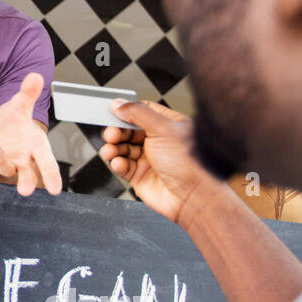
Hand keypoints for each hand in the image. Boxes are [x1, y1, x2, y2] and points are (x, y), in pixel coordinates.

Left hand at [0, 72, 61, 195]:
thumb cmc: (15, 123)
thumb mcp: (21, 106)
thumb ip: (28, 93)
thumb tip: (35, 75)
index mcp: (36, 148)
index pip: (47, 163)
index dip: (52, 176)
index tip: (56, 190)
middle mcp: (22, 159)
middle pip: (26, 174)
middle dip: (26, 182)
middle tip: (25, 190)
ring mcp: (3, 161)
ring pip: (3, 165)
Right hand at [98, 100, 213, 223]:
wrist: (192, 196)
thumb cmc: (189, 164)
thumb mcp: (163, 129)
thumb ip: (138, 113)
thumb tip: (119, 104)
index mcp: (168, 126)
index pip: (141, 112)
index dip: (126, 112)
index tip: (113, 113)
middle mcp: (158, 141)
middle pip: (128, 131)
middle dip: (116, 132)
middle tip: (111, 135)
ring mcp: (148, 159)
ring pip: (122, 149)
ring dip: (113, 149)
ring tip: (110, 151)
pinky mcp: (140, 176)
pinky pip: (122, 166)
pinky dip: (117, 164)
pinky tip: (119, 163)